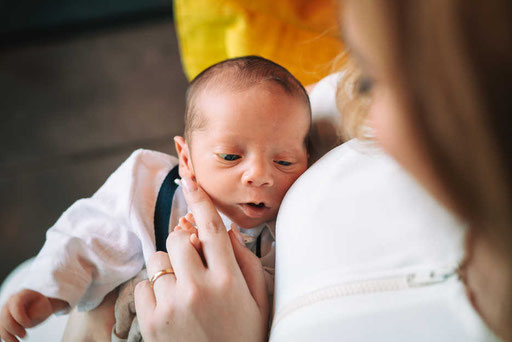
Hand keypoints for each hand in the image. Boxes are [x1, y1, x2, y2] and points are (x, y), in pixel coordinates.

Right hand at [0, 289, 66, 341]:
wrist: (39, 306)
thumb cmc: (42, 306)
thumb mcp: (44, 307)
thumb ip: (36, 312)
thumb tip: (25, 323)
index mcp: (22, 295)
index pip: (16, 305)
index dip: (20, 317)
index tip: (28, 324)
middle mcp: (10, 301)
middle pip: (5, 316)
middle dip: (14, 328)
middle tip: (24, 335)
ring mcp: (5, 311)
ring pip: (1, 325)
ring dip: (8, 336)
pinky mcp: (4, 320)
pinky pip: (1, 330)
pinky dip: (6, 338)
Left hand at [134, 176, 268, 341]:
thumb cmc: (245, 336)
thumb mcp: (258, 300)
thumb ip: (245, 261)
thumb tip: (225, 231)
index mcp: (228, 281)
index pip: (210, 228)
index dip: (200, 199)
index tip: (189, 177)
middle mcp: (197, 289)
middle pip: (177, 238)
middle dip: (184, 244)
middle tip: (194, 262)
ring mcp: (170, 306)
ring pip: (158, 260)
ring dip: (169, 267)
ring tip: (183, 290)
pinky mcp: (150, 322)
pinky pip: (143, 285)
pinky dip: (154, 289)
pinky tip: (171, 306)